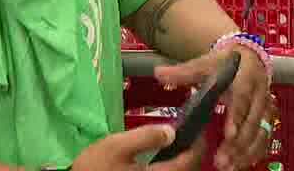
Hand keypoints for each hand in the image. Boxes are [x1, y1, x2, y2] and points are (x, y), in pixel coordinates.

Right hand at [71, 124, 200, 170]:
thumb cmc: (96, 168)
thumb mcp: (117, 146)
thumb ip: (146, 137)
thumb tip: (172, 130)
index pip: (190, 161)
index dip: (198, 143)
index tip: (197, 126)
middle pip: (186, 170)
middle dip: (191, 152)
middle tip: (187, 132)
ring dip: (180, 160)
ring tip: (175, 142)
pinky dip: (169, 166)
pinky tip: (160, 156)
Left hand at [155, 47, 273, 170]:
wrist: (246, 59)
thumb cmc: (224, 64)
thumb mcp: (204, 64)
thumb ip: (183, 72)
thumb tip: (159, 74)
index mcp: (246, 76)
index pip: (242, 98)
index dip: (236, 116)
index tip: (228, 134)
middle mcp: (259, 93)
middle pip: (252, 121)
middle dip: (239, 143)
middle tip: (223, 160)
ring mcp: (265, 107)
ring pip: (261, 133)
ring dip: (246, 152)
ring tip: (228, 166)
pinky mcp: (267, 119)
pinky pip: (264, 139)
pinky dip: (253, 153)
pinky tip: (239, 164)